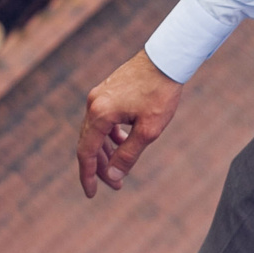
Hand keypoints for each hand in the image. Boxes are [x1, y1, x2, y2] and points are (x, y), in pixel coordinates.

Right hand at [79, 51, 184, 196]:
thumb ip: (129, 155)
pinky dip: (110, 135)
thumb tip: (114, 176)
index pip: (86, 153)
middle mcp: (94, 104)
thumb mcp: (149, 130)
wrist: (166, 58)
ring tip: (120, 168)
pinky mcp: (107, 91)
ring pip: (95, 132)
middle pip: (89, 144)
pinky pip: (102, 120)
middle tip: (116, 185)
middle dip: (101, 167)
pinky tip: (123, 142)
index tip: (92, 194)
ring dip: (106, 152)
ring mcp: (98, 96)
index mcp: (100, 114)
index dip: (88, 176)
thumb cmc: (160, 93)